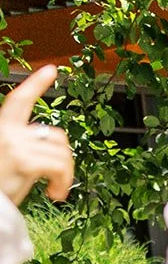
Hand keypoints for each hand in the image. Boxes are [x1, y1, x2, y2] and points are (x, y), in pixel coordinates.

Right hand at [0, 66, 72, 205]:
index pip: (19, 101)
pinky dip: (63, 182)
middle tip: (60, 180)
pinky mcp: (23, 160)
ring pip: (62, 153)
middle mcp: (7, 132)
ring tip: (55, 190)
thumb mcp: (10, 160)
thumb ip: (25, 147)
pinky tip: (54, 194)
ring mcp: (14, 145)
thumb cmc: (0, 186)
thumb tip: (52, 145)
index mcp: (3, 129)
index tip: (52, 69)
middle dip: (66, 160)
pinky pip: (59, 166)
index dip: (35, 84)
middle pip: (57, 135)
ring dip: (65, 176)